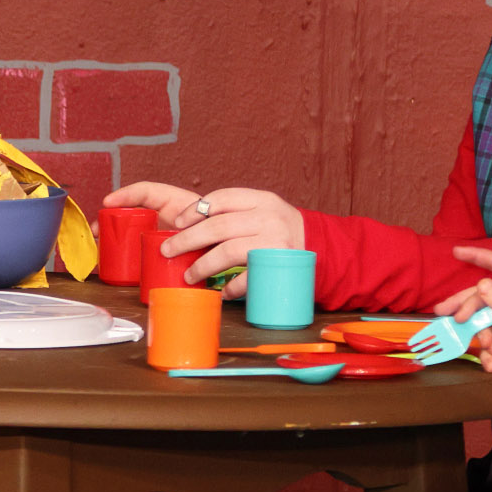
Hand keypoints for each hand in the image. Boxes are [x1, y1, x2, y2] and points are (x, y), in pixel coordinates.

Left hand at [125, 182, 305, 284]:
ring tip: (189, 276)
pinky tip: (221, 292)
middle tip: (168, 250)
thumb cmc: (281, 231)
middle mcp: (268, 218)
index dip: (195, 210)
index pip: (221, 199)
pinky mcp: (278, 267)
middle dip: (188, 240)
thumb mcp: (263, 210)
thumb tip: (190, 224)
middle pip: (218, 227)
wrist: (323, 248)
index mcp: (261, 200)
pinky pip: (247, 279)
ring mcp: (274, 243)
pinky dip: (230, 288)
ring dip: (203, 266)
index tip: (178, 223)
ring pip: (228, 252)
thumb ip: (235, 213)